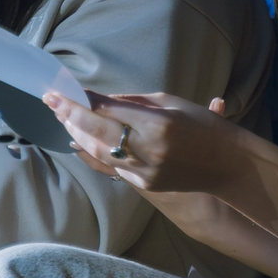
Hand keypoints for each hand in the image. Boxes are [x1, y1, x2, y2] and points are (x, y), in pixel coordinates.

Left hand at [43, 90, 249, 195]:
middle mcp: (148, 149)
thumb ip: (132, 102)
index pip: (108, 111)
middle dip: (70, 115)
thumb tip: (100, 101)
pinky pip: (111, 166)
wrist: (226, 165)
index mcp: (158, 124)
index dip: (80, 102)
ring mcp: (145, 171)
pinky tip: (79, 141)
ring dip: (77, 134)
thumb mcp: (171, 103)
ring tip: (62, 117)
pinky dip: (93, 152)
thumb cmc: (204, 127)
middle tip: (51, 101)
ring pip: (99, 152)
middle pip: (97, 132)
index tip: (60, 92)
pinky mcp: (144, 185)